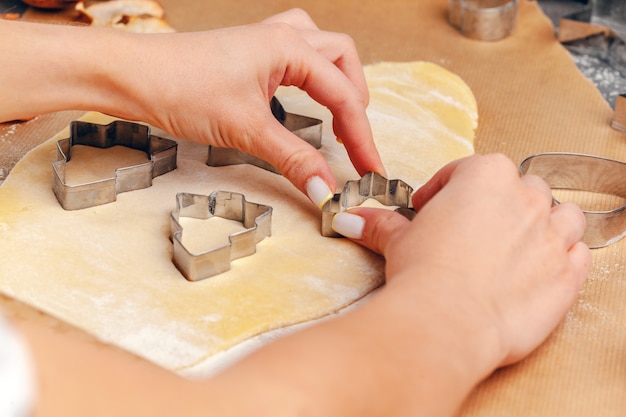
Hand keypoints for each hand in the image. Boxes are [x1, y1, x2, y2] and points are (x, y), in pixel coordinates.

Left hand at [0, 10, 384, 207]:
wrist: (132, 75)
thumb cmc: (181, 88)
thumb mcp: (246, 129)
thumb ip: (293, 159)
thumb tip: (326, 191)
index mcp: (290, 47)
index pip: (343, 95)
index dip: (361, 136)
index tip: (370, 170)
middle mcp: (283, 36)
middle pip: (343, 59)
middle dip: (355, 100)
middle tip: (354, 140)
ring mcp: (265, 40)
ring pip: (322, 49)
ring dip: (337, 79)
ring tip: (339, 113)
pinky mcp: (249, 53)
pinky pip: (296, 54)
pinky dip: (310, 75)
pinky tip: (300, 96)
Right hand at [332, 153, 590, 368]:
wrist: (447, 320)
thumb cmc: (425, 273)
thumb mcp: (398, 240)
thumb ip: (381, 223)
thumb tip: (353, 219)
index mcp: (484, 176)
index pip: (466, 170)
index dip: (445, 189)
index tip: (432, 208)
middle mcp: (525, 197)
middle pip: (521, 187)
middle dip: (501, 203)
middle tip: (474, 229)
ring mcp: (552, 234)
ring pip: (562, 214)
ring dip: (545, 224)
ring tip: (518, 244)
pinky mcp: (567, 273)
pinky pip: (579, 252)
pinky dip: (565, 257)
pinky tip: (540, 269)